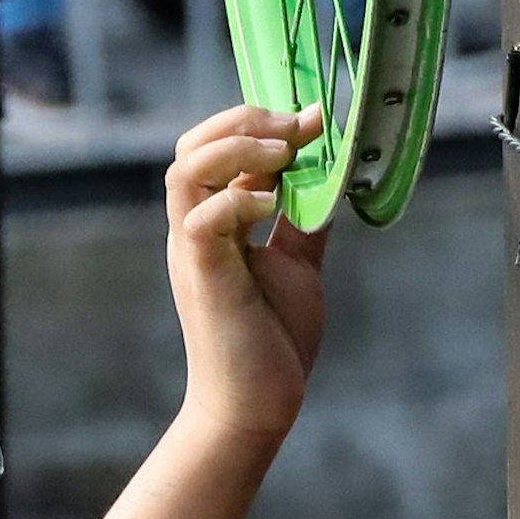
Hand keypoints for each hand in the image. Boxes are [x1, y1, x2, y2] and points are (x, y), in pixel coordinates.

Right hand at [162, 99, 328, 445]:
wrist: (256, 402)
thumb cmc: (271, 339)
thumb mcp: (298, 265)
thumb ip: (306, 222)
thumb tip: (334, 178)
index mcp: (216, 221)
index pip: (220, 148)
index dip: (263, 122)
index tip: (315, 117)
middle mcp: (195, 227)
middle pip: (192, 146)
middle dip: (244, 121)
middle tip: (295, 125)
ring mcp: (193, 249)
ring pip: (185, 170)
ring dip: (235, 148)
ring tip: (281, 151)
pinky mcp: (202, 274)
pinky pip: (201, 219)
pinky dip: (237, 200)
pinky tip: (273, 204)